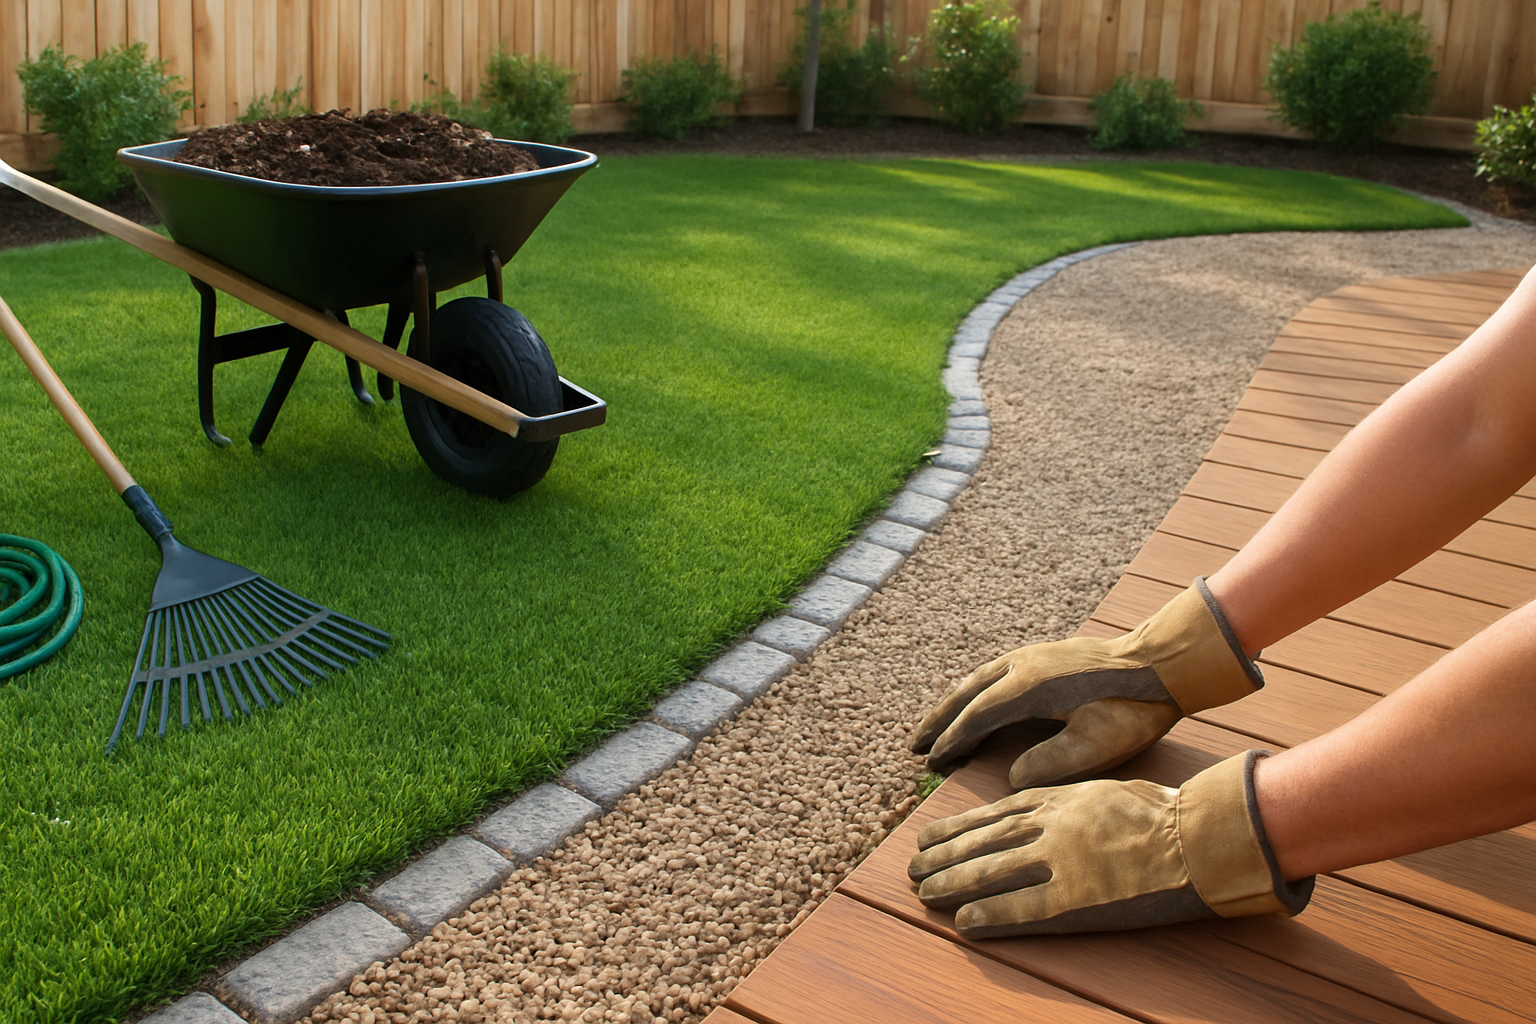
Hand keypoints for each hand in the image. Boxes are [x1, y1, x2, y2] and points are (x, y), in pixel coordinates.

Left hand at [908, 750, 1313, 936]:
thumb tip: (1031, 802)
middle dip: (942, 857)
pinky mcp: (1074, 900)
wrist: (1196, 837)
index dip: (955, 829)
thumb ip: (1062, 800)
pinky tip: (966, 922)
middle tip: (913, 868)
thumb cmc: (1159, 814)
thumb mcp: (1100, 791)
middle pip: (981, 844)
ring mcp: (1058, 864)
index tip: (927, 838)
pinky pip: (1021, 910)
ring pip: (989, 873)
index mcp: (1056, 800)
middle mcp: (1047, 828)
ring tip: (925, 893)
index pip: (991, 815)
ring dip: (953, 884)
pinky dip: (989, 915)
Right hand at [910, 578, 1263, 787]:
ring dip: (954, 702)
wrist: (1163, 663)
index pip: (977, 718)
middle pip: (967, 694)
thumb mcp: (1097, 746)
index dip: (952, 742)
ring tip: (935, 724)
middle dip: (940, 720)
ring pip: (979, 679)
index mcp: (1029, 688)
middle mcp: (1022, 666)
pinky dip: (975, 690)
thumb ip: (1050, 765)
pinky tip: (976, 700)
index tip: (931, 763)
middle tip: (914, 744)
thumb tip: (1011, 778)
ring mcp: (1032, 655)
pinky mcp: (1044, 654)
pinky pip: (995, 671)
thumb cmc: (1133, 709)